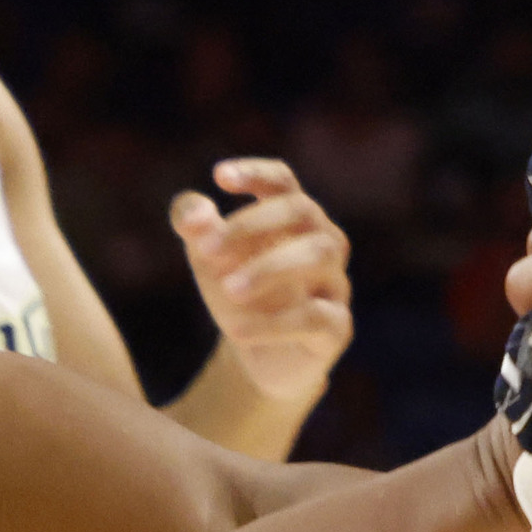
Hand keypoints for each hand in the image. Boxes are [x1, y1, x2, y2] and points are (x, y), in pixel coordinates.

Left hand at [170, 161, 353, 409]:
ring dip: (269, 267)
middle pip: (301, 210)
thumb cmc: (238, 293)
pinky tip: (235, 331)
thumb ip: (195, 227)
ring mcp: (335, 283)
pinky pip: (317, 317)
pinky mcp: (337, 327)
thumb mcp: (208, 259)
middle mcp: (322, 241)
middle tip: (206, 249)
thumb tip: (194, 214)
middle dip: (253, 224)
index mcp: (292, 218)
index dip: (256, 173)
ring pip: (318, 255)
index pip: (282, 182)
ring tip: (228, 290)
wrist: (257, 358)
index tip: (219, 176)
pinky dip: (274, 323)